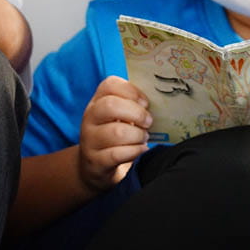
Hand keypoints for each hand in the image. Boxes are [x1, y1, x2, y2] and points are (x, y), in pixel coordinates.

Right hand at [79, 76, 151, 192]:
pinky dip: (135, 151)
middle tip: (148, 122)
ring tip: (144, 138)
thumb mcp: (120, 116)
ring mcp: (90, 140)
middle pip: (110, 105)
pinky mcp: (95, 161)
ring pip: (116, 132)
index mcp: (98, 101)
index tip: (145, 103)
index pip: (109, 84)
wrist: (96, 165)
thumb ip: (133, 105)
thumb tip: (159, 101)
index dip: (132, 91)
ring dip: (138, 135)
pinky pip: (117, 154)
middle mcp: (90, 118)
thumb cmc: (115, 135)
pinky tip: (141, 150)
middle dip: (136, 113)